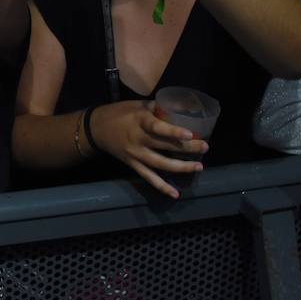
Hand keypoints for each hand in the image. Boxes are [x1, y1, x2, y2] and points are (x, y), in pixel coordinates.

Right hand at [87, 101, 207, 199]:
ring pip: (160, 164)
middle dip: (186, 148)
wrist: (95, 129)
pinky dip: (161, 186)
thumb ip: (157, 108)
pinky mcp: (133, 165)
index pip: (157, 127)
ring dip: (180, 167)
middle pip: (164, 146)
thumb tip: (179, 108)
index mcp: (139, 121)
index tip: (190, 134)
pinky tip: (175, 194)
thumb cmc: (118, 113)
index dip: (174, 132)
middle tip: (205, 147)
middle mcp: (138, 139)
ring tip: (198, 167)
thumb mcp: (136, 105)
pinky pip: (149, 178)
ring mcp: (135, 155)